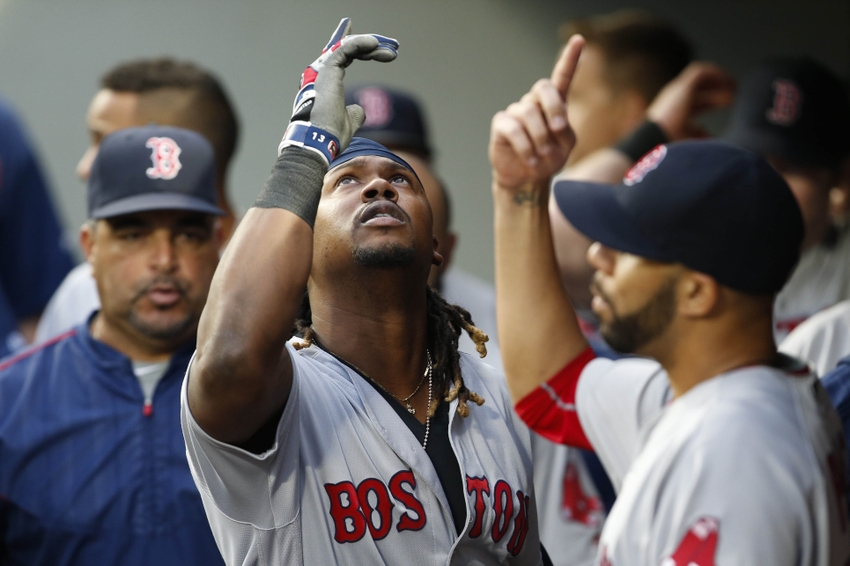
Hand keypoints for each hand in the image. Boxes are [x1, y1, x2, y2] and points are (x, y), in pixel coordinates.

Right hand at [280, 18, 398, 163]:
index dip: (356, 47)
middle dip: (369, 47)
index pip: (342, 57)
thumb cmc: (331, 134)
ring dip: (369, 45)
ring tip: (391, 49)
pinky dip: (360, 43)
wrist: (321, 140)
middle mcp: (323, 74)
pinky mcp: (328, 70)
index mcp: (327, 83)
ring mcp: (325, 71)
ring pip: (347, 47)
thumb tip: (360, 110)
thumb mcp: (349, 122)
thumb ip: (355, 113)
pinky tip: (375, 43)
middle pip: (347, 50)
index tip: (374, 43)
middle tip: (392, 48)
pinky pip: (345, 49)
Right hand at [489, 35, 583, 192]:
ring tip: (543, 155)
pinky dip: (526, 147)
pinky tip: (531, 160)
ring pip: (529, 113)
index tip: (579, 39)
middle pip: (543, 86)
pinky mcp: (501, 124)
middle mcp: (534, 102)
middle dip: (554, 107)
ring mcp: (516, 112)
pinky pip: (514, 129)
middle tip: (558, 130)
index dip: (570, 58)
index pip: (562, 76)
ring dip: (540, 137)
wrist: (526, 179)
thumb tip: (554, 123)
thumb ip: (565, 130)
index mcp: (554, 103)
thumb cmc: (548, 159)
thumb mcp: (566, 145)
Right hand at [647, 62, 735, 140]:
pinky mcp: (682, 85)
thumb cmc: (671, 147)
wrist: (657, 141)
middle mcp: (673, 98)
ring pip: (699, 76)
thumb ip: (698, 136)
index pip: (694, 101)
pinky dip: (716, 74)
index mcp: (673, 111)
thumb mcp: (689, 142)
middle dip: (717, 88)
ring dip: (718, 78)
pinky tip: (728, 82)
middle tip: (734, 92)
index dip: (712, 100)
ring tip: (734, 84)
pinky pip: (701, 71)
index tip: (727, 103)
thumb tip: (709, 137)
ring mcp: (676, 90)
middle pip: (697, 87)